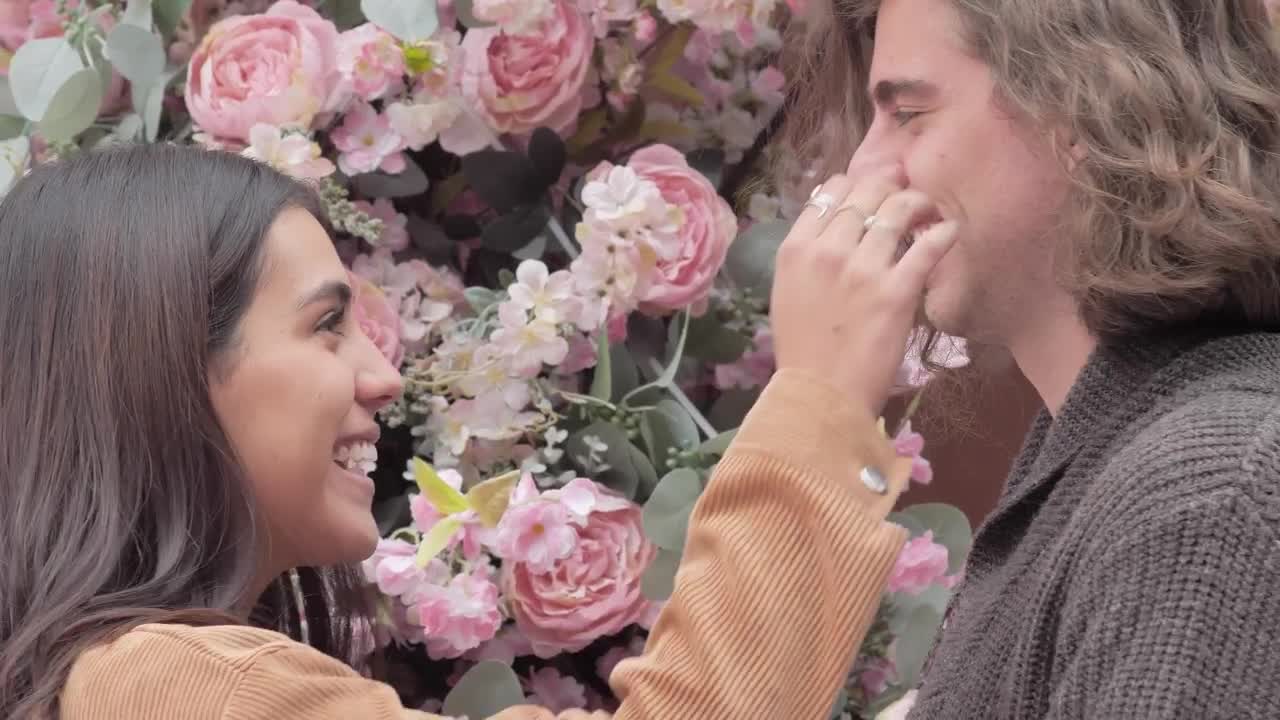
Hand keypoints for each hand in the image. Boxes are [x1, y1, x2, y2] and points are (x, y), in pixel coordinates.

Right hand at [770, 164, 958, 416]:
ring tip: (928, 211)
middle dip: (891, 187)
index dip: (855, 184)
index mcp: (796, 249)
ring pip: (898, 209)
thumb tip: (834, 221)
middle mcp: (828, 250)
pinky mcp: (897, 290)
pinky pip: (928, 245)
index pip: (830, 192)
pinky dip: (942, 233)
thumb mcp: (788, 291)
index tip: (871, 194)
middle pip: (866, 192)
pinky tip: (949, 231)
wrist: (821, 395)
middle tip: (906, 197)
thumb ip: (808, 254)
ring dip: (919, 203)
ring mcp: (863, 268)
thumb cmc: (802, 349)